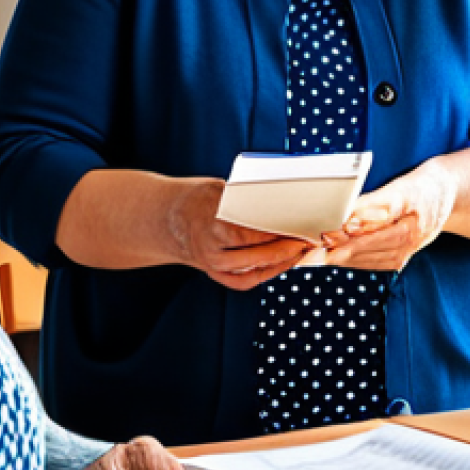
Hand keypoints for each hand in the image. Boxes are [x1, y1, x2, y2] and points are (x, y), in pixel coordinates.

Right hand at [168, 179, 310, 289]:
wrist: (164, 219)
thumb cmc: (195, 198)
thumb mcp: (216, 188)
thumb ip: (241, 198)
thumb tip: (275, 200)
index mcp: (211, 222)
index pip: (253, 231)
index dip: (279, 231)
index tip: (299, 226)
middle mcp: (210, 248)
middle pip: (256, 253)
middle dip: (285, 248)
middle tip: (306, 239)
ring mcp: (210, 264)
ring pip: (252, 270)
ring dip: (279, 262)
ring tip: (298, 251)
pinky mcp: (212, 273)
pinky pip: (242, 281)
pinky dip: (263, 274)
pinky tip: (279, 265)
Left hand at [321, 157, 457, 270]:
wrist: (446, 194)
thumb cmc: (423, 187)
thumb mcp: (401, 188)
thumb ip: (375, 203)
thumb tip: (351, 214)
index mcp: (410, 228)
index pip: (374, 238)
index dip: (349, 242)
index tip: (329, 240)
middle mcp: (409, 244)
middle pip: (370, 252)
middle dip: (341, 254)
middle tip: (317, 254)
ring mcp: (407, 252)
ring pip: (372, 261)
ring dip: (346, 260)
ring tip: (322, 256)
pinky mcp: (402, 254)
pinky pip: (377, 263)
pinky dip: (358, 261)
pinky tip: (341, 258)